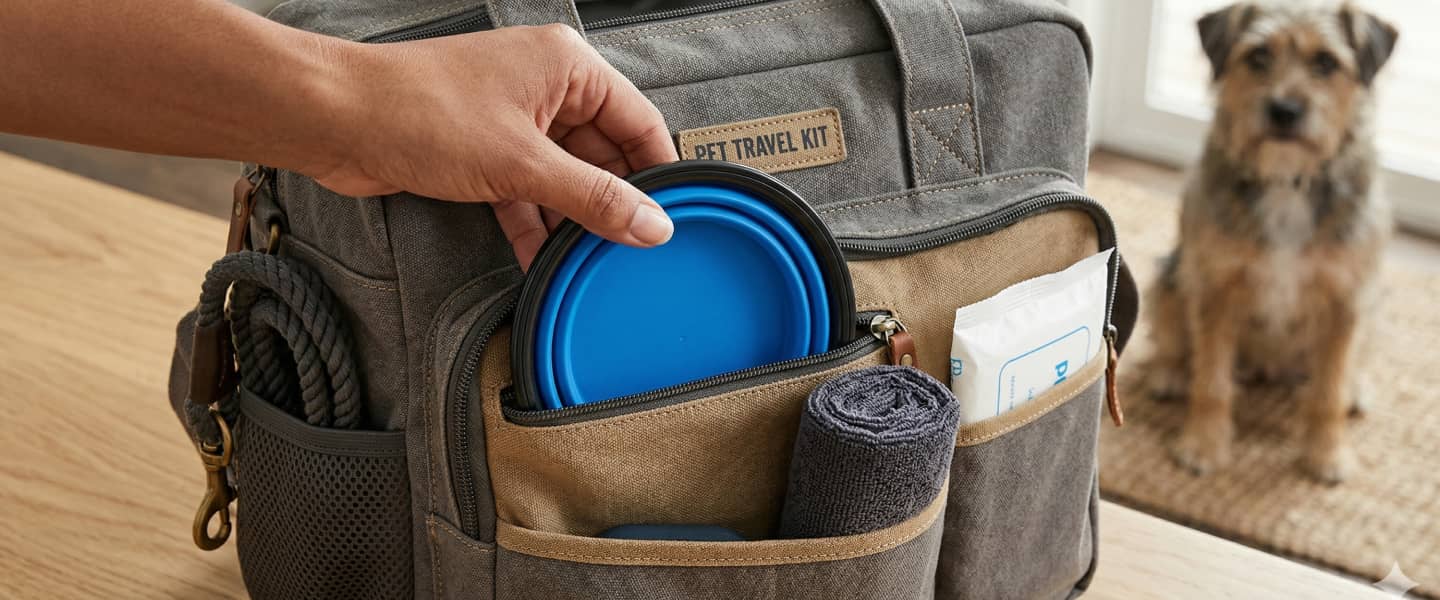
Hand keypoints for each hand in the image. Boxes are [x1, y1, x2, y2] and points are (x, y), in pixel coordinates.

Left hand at [309, 25, 676, 269]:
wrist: (335, 119)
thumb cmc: (417, 111)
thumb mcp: (521, 164)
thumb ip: (593, 198)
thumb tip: (649, 223)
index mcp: (567, 66)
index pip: (638, 120)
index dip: (657, 173)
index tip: (671, 220)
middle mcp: (544, 86)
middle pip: (602, 153)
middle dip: (611, 203)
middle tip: (628, 252)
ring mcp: (512, 118)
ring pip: (563, 176)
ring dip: (571, 220)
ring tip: (587, 263)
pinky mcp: (483, 149)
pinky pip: (526, 190)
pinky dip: (533, 223)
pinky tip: (541, 260)